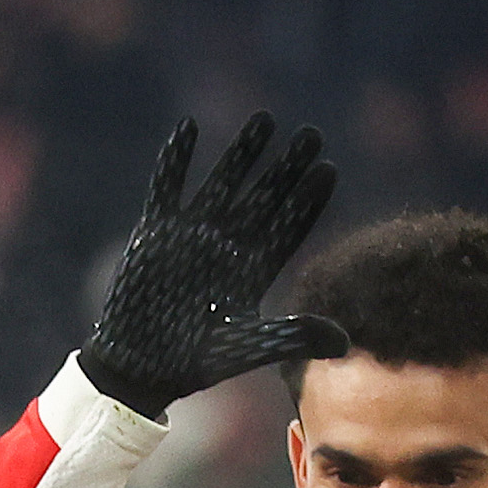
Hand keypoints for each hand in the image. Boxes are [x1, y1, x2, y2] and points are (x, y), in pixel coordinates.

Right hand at [78, 114, 347, 419]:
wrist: (141, 368)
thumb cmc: (194, 363)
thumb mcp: (250, 346)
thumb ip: (295, 335)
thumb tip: (347, 341)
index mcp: (253, 270)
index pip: (288, 226)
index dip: (308, 200)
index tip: (329, 169)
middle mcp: (227, 246)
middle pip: (265, 196)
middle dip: (287, 166)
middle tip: (313, 134)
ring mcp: (192, 235)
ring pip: (224, 182)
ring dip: (243, 152)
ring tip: (266, 119)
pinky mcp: (156, 232)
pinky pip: (167, 186)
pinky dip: (176, 159)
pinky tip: (189, 127)